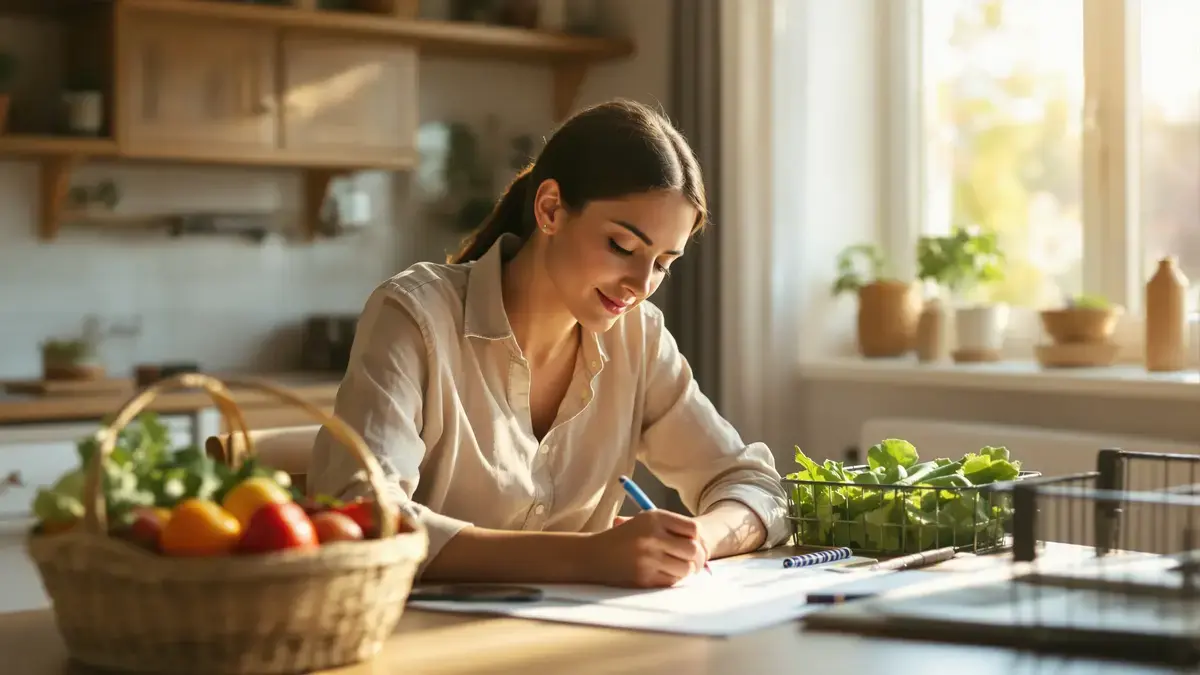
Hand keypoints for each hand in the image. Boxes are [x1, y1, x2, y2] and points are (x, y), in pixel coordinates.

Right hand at [583, 510, 708, 587]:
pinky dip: (672, 579)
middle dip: (697, 559)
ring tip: (677, 568)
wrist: (593, 554)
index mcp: (655, 518)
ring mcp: (648, 558)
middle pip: (693, 550)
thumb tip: (703, 547)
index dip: (698, 539)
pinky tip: (664, 574)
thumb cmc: (626, 537)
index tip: (695, 545)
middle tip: (693, 563)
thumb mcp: (646, 522)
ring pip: (685, 568)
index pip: (693, 528)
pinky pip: (672, 581)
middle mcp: (653, 536)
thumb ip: (673, 529)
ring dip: (685, 571)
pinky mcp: (644, 577)